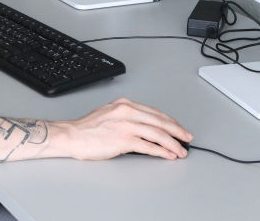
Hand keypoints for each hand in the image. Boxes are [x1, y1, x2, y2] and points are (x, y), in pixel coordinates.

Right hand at [56, 98, 192, 160]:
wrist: (72, 136)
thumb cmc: (87, 129)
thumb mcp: (110, 114)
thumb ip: (128, 117)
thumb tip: (146, 128)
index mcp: (124, 104)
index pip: (154, 112)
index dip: (170, 121)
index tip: (178, 128)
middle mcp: (127, 111)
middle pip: (160, 121)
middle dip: (177, 131)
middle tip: (187, 138)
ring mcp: (126, 125)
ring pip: (157, 133)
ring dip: (172, 143)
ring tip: (180, 150)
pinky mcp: (123, 140)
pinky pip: (148, 146)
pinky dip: (161, 151)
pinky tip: (168, 155)